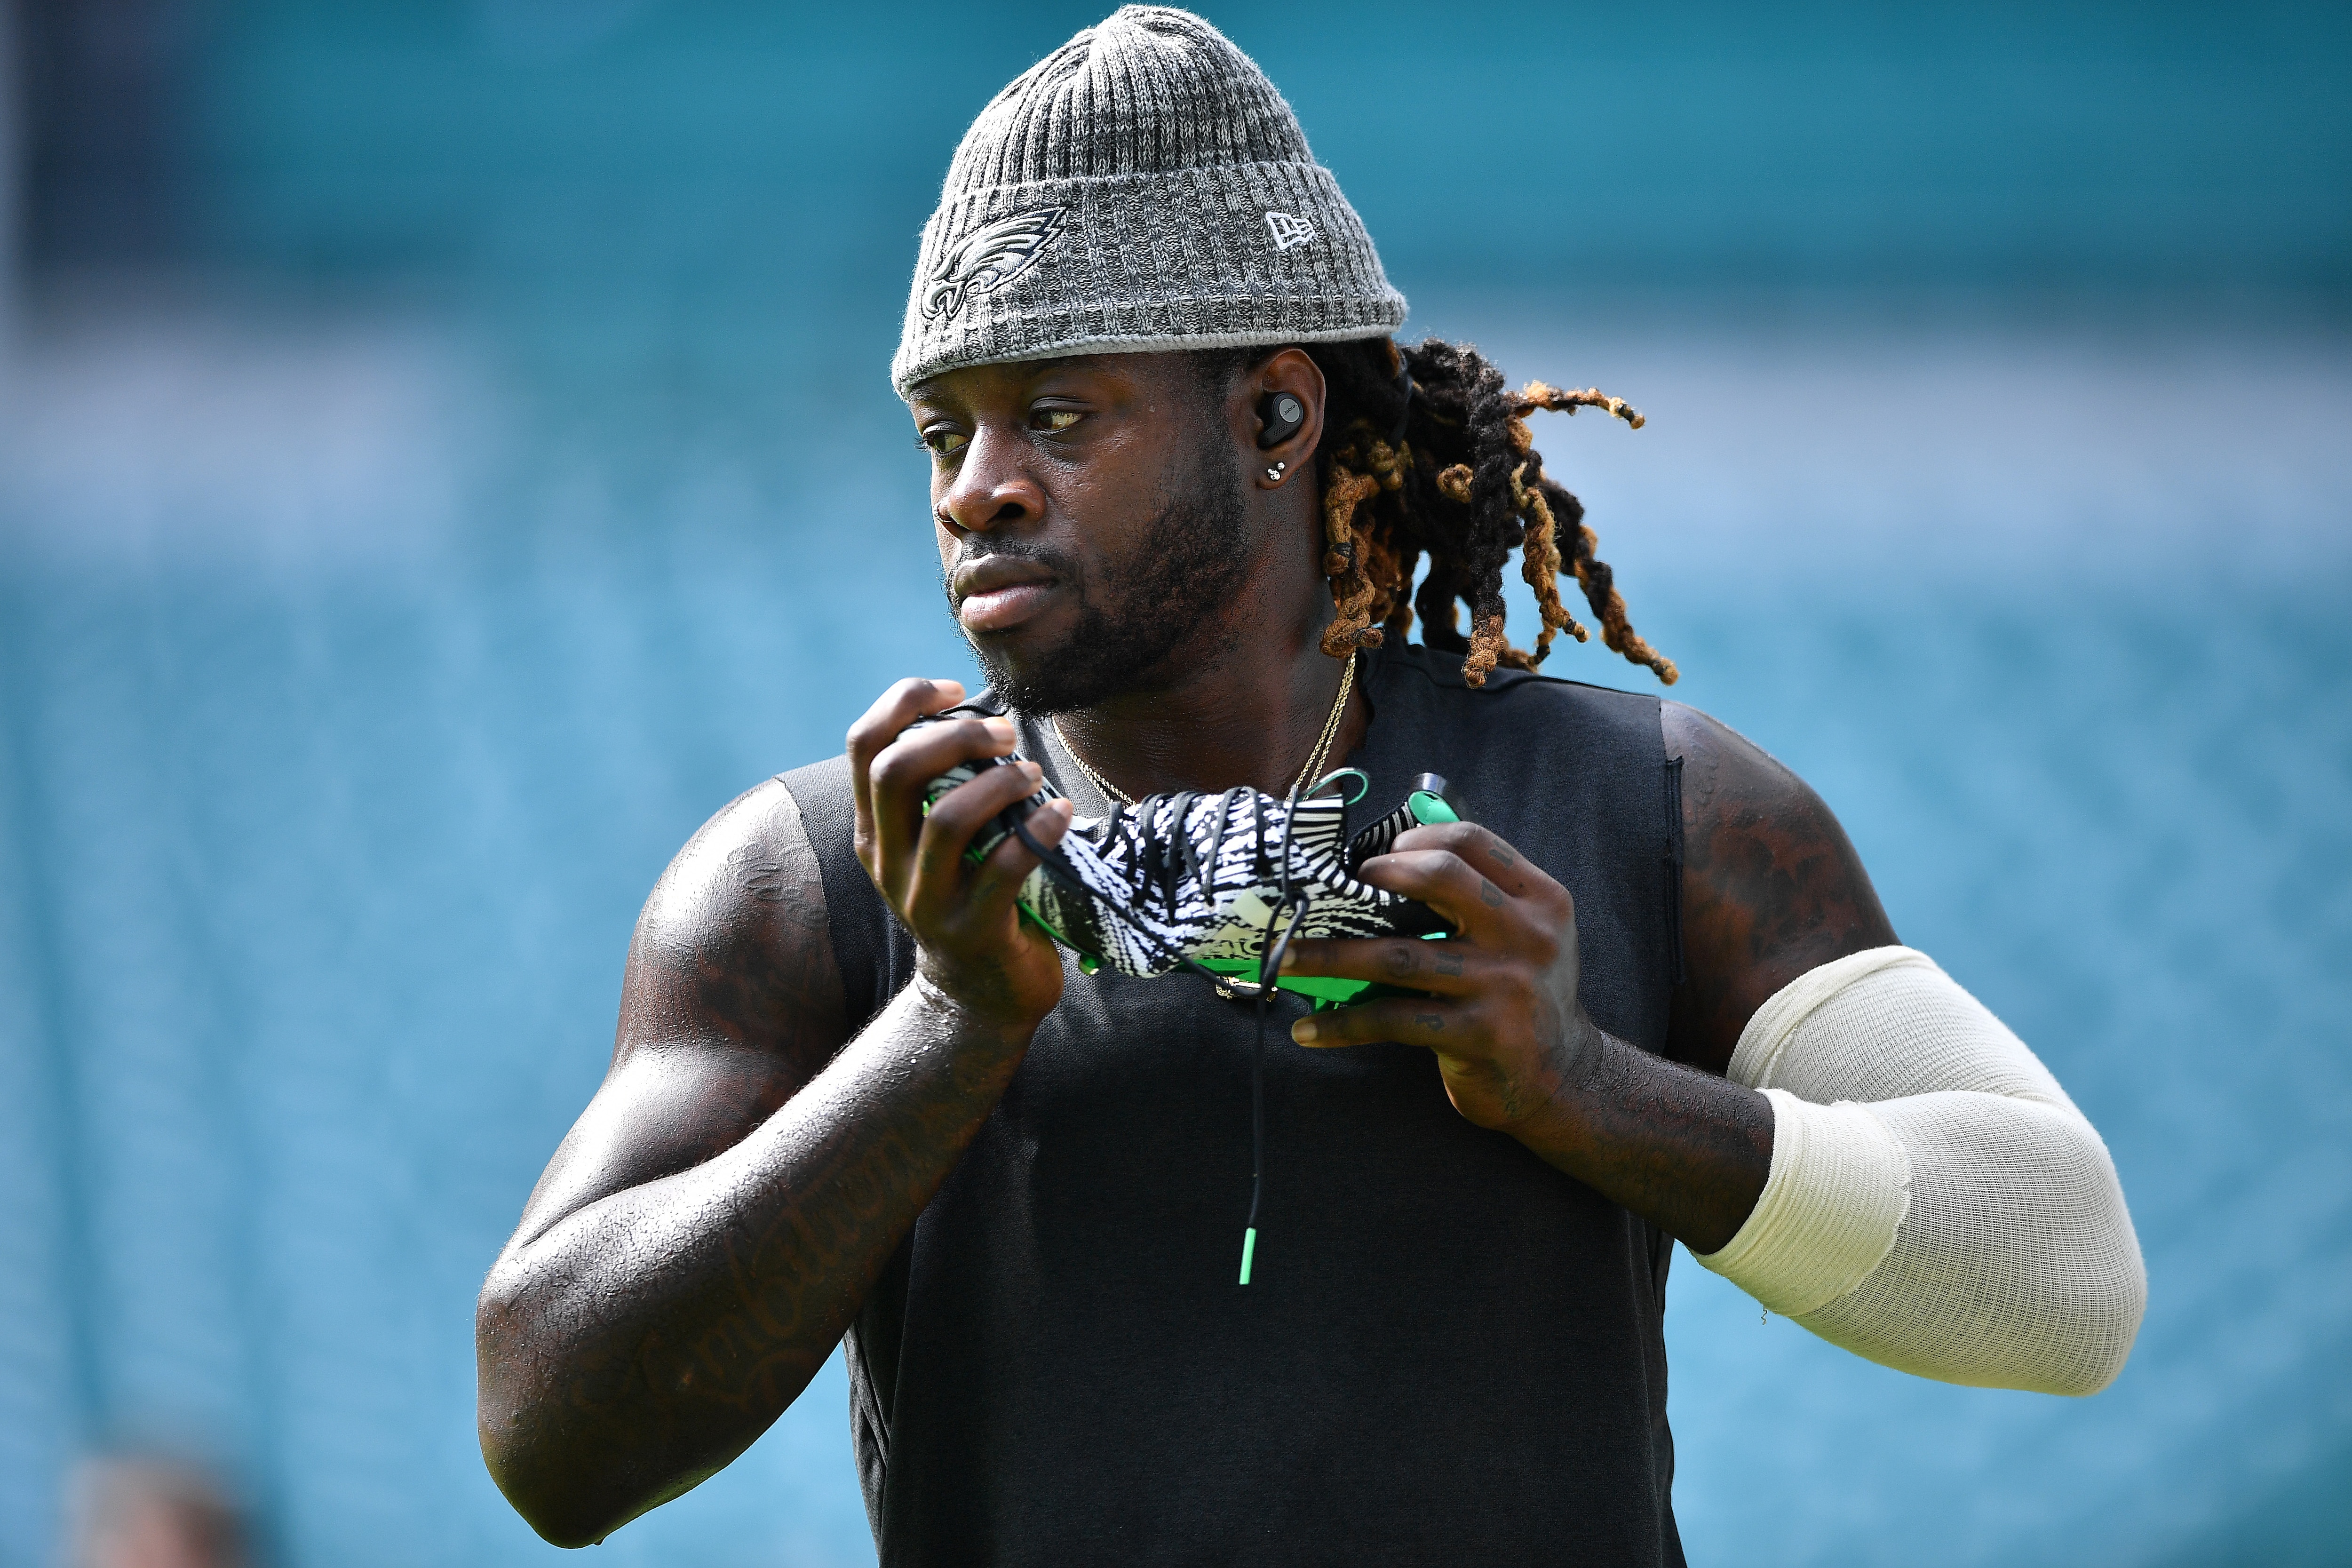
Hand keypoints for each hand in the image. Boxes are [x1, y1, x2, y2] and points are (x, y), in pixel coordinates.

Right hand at [847, 678, 1073, 1030]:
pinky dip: (1036, 830)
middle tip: (1005, 734)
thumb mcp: (937, 843)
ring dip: (998, 783)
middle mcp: (887, 862)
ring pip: (948, 820)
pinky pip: (1002, 869)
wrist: (978, 995)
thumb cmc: (971, 895)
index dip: (905, 703)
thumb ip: (944, 788)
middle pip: (896, 771)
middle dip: (955, 735)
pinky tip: (1061, 813)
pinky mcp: (972, 931)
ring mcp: (925, 900)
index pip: (864, 745)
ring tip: (1031, 773)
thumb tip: (985, 716)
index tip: (955, 691)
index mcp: (874, 829)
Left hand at [1279, 822, 1597, 1132]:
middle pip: (1440, 877)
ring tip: (1284, 958)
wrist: (1563, 1078)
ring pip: (1398, 955)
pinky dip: (1344, 1024)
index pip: (1471, 841)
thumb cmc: (1523, 995)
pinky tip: (1310, 1030)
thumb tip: (1385, 863)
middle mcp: (1528, 935)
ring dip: (1330, 956)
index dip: (1413, 841)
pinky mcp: (1480, 1035)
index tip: (1372, 860)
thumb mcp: (1524, 934)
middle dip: (1375, 876)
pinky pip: (1394, 1019)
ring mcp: (1505, 985)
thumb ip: (1479, 896)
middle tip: (1331, 895)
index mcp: (1540, 899)